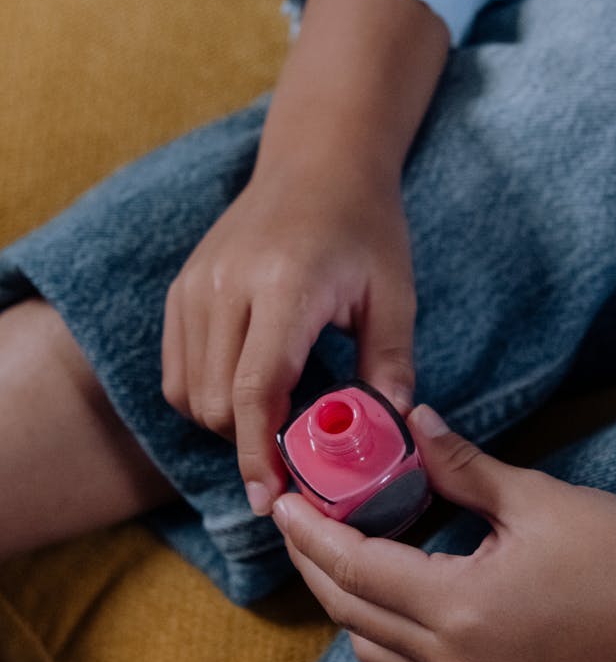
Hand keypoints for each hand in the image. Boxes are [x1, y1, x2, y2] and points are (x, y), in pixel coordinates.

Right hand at [161, 166, 415, 512]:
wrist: (316, 162)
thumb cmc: (364, 226)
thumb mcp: (394, 292)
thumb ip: (390, 363)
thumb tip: (389, 431)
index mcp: (285, 285)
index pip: (254, 389)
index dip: (258, 453)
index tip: (270, 499)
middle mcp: (227, 285)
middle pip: (215, 402)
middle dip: (249, 442)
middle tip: (293, 450)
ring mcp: (195, 285)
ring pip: (188, 393)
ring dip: (226, 423)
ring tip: (273, 414)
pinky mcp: (181, 289)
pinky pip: (176, 371)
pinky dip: (203, 397)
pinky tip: (245, 389)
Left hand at [272, 405, 615, 661]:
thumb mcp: (534, 499)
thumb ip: (461, 467)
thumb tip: (413, 424)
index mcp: (462, 610)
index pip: (356, 570)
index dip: (311, 533)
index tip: (283, 499)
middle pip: (350, 614)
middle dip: (314, 564)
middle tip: (298, 517)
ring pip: (373, 648)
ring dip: (345, 600)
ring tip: (340, 545)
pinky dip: (382, 627)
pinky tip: (392, 584)